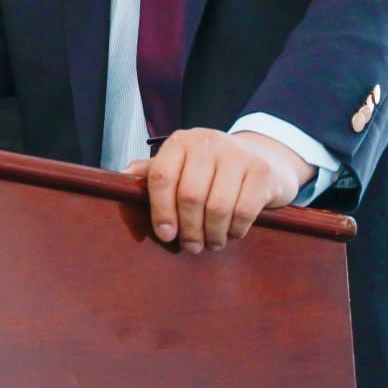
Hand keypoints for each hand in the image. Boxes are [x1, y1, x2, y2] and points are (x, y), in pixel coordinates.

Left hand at [124, 128, 314, 253]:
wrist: (265, 157)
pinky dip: (235, 230)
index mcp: (181, 142)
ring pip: (217, 207)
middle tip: (190, 246)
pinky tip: (231, 233)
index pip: (161, 176)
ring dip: (212, 235)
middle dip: (189, 229)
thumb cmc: (214, 168)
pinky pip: (243, 212)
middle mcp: (208, 142)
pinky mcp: (261, 171)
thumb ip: (154, 172)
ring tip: (210, 243)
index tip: (165, 234)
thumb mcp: (183, 164)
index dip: (160, 210)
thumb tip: (122, 178)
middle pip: (189, 196)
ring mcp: (237, 154)